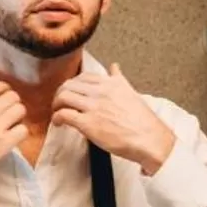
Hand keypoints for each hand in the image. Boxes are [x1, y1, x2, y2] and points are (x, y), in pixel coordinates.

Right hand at [0, 81, 27, 175]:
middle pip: (13, 96)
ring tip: (12, 122)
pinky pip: (23, 130)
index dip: (3, 89)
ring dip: (17, 116)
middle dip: (12, 102)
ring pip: (20, 110)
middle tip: (8, 110)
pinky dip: (20, 132)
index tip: (2, 94)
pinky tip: (13, 136)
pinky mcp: (5, 142)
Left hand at [54, 63, 176, 172]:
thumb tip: (114, 67)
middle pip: (69, 85)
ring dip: (56, 104)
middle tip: (60, 103)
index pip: (83, 77)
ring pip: (63, 97)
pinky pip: (64, 115)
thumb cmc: (143, 121)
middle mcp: (101, 92)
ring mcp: (94, 107)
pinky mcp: (88, 123)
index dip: (73, 85)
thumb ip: (119, 79)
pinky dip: (57, 118)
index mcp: (111, 83)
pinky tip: (58, 123)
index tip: (71, 92)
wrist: (150, 139)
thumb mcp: (132, 92)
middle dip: (60, 93)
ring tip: (57, 112)